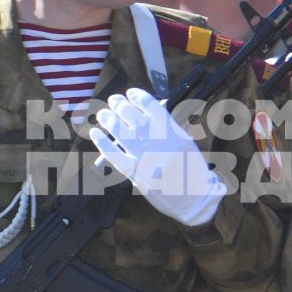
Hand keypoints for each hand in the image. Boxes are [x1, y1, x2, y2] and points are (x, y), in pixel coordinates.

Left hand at [90, 89, 227, 227]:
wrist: (195, 198)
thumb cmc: (190, 169)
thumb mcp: (185, 142)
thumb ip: (166, 129)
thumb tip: (143, 113)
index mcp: (174, 133)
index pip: (152, 107)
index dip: (138, 97)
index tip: (130, 93)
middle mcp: (160, 144)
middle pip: (134, 117)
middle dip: (121, 106)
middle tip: (113, 100)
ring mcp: (147, 159)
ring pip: (122, 133)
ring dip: (109, 120)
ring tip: (103, 113)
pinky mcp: (137, 175)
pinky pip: (115, 156)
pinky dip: (102, 142)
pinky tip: (95, 133)